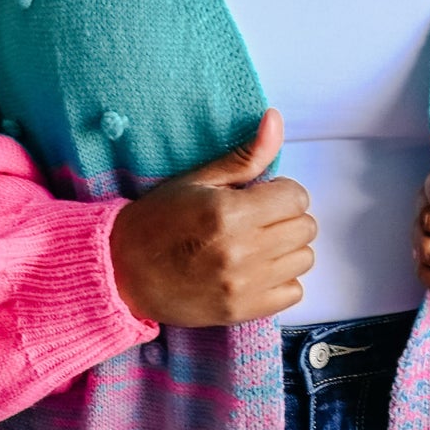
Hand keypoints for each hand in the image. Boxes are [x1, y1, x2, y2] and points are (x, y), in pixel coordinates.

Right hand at [109, 108, 316, 325]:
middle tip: (259, 220)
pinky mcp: (243, 310)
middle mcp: (240, 251)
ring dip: (287, 249)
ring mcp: (243, 285)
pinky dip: (282, 280)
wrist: (124, 272)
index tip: (261, 197)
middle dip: (286, 218)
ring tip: (257, 245)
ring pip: (304, 259)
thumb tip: (275, 118)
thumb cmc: (158, 221)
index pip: (297, 197)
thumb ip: (245, 156)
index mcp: (228, 212)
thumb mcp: (197, 180)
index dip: (282, 192)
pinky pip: (294, 292)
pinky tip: (257, 271)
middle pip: (305, 228)